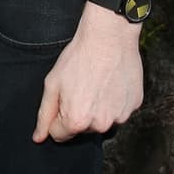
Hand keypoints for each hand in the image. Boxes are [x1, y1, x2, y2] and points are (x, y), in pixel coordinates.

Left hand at [33, 9, 144, 143]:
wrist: (109, 36)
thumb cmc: (80, 56)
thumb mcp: (53, 84)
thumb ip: (45, 114)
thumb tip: (39, 137)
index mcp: (77, 121)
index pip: (59, 134)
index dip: (57, 117)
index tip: (63, 98)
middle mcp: (100, 124)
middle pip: (82, 129)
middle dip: (78, 112)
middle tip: (81, 87)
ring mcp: (120, 116)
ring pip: (102, 120)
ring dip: (98, 108)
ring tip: (97, 83)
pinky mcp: (134, 105)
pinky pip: (119, 110)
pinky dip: (115, 100)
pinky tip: (111, 82)